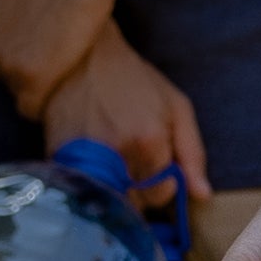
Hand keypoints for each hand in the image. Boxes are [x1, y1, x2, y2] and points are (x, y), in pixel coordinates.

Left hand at [0, 0, 122, 96]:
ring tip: (66, 68)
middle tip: (60, 51)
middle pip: (6, 73)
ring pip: (19, 91)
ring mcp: (6, 65)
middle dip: (29, 66)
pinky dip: (45, 104)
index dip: (23, 47)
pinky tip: (63, 88)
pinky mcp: (32, 80)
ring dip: (39, 84)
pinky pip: (32, 109)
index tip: (46, 37)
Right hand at [40, 27, 210, 210]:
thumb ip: (192, 153)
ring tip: (114, 161)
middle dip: (139, 190)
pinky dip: (88, 184)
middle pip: (133, 202)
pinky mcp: (57, 157)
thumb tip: (203, 195)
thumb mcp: (176, 107)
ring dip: (114, 190)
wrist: (83, 57)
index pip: (160, 194)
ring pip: (107, 200)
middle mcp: (116, 153)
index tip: (156, 165)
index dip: (162, 184)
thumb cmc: (135, 81)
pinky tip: (92, 162)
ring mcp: (83, 156)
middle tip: (134, 161)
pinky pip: (79, 189)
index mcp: (148, 141)